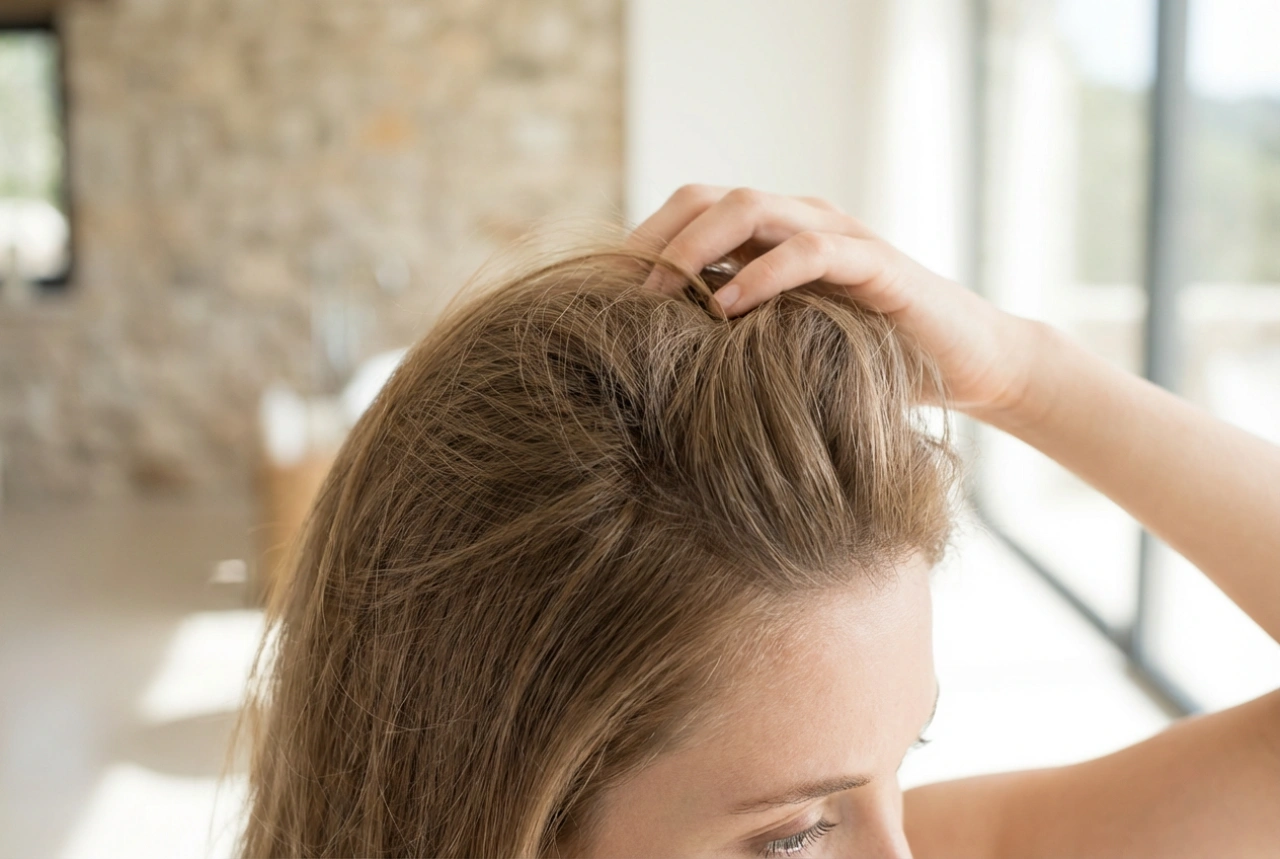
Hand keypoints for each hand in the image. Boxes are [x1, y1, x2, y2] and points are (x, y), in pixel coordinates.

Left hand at [629, 185, 1041, 415]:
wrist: (967, 365)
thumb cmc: (867, 363)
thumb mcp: (784, 348)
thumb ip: (733, 340)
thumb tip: (652, 366)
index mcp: (772, 236)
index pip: (691, 212)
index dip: (644, 241)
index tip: (605, 291)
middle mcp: (800, 221)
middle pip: (708, 199)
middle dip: (657, 239)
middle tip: (624, 292)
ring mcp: (838, 235)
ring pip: (751, 209)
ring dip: (696, 249)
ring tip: (663, 294)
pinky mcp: (875, 264)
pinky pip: (809, 251)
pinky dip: (762, 275)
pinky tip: (727, 310)